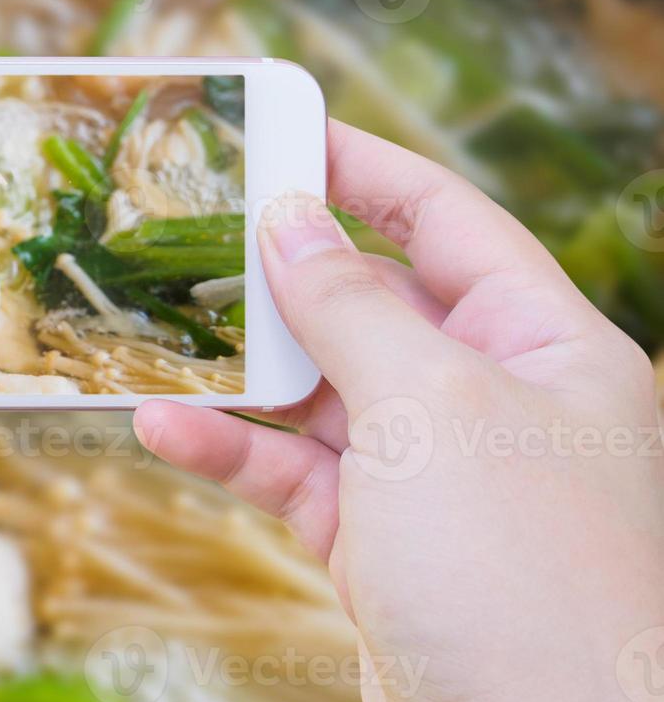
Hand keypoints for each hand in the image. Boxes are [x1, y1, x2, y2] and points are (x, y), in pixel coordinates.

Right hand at [135, 120, 663, 701]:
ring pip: (320, 394)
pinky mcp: (382, 547)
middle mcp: (496, 403)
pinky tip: (164, 430)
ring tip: (154, 329)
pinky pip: (294, 475)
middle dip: (282, 272)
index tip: (279, 129)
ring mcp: (435, 479)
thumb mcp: (431, 408)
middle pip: (373, 304)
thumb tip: (288, 217)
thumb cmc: (522, 572)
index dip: (364, 170)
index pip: (448, 223)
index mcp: (547, 346)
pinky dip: (231, 453)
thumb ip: (350, 307)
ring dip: (240, 371)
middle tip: (188, 228)